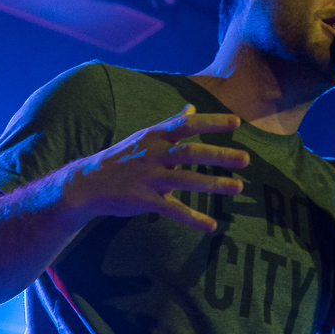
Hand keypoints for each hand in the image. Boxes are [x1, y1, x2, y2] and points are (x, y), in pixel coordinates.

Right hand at [67, 104, 249, 231]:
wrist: (88, 183)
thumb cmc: (123, 157)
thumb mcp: (146, 135)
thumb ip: (171, 122)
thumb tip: (192, 107)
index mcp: (156, 136)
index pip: (187, 125)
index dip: (212, 122)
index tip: (236, 122)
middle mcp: (154, 154)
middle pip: (190, 152)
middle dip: (219, 155)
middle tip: (246, 159)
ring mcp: (149, 178)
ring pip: (185, 180)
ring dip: (213, 184)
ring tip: (238, 187)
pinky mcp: (144, 200)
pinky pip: (172, 210)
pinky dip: (192, 219)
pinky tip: (211, 226)